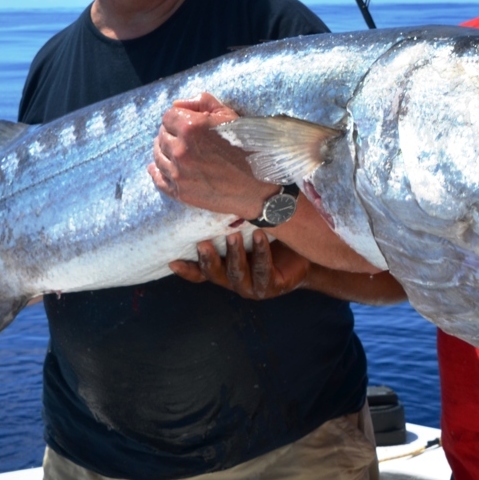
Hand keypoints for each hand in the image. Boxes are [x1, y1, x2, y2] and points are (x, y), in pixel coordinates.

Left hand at [149, 92, 274, 217]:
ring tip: (173, 150)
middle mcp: (181, 150)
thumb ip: (203, 103)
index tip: (184, 122)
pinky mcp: (181, 192)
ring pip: (158, 156)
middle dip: (170, 133)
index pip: (168, 116)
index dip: (177, 117)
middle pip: (161, 136)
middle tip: (182, 136)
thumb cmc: (248, 148)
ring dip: (163, 151)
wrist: (259, 188)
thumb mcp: (230, 116)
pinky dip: (156, 172)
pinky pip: (159, 180)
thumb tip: (178, 104)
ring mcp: (179, 173)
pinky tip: (155, 168)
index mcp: (191, 128)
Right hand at [170, 230, 310, 299]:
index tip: (172, 260)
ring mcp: (252, 286)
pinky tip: (261, 236)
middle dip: (208, 259)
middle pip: (214, 274)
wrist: (306, 256)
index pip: (200, 272)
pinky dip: (261, 252)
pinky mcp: (272, 286)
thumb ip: (230, 223)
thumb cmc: (272, 239)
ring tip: (234, 235)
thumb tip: (212, 192)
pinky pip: (263, 270)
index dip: (186, 269)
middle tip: (203, 243)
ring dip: (234, 254)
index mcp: (224, 268)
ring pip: (237, 273)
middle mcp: (234, 280)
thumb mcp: (249, 230)